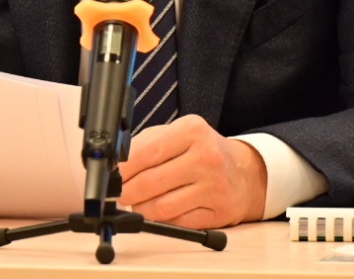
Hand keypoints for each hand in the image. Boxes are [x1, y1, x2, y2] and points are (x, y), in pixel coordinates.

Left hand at [117, 114, 266, 228]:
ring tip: (137, 202)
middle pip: (150, 182)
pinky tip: (159, 211)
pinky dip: (162, 221)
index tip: (109, 176)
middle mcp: (206, 157)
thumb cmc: (202, 151)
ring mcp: (214, 187)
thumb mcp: (177, 134)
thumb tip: (116, 167)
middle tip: (117, 194)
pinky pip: (178, 223)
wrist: (244, 172)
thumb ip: (146, 145)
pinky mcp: (219, 213)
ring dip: (141, 209)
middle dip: (126, 192)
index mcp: (192, 131)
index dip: (122, 169)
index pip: (146, 152)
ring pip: (161, 207)